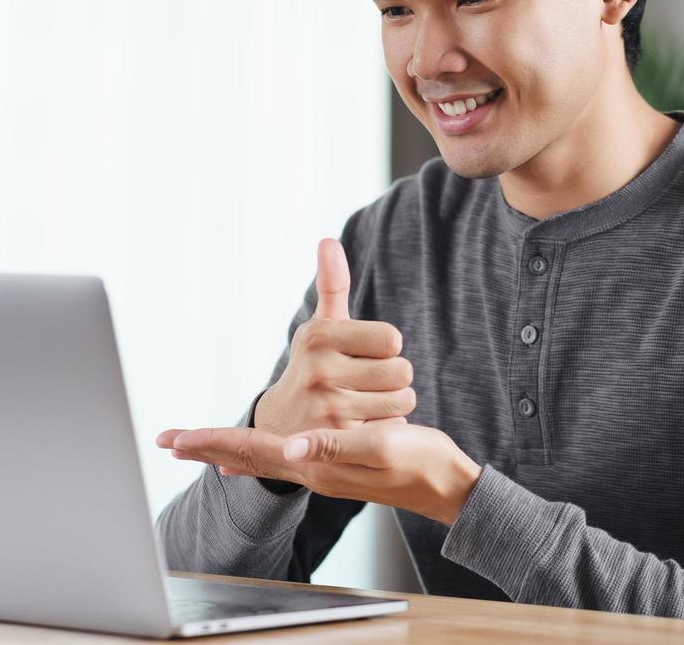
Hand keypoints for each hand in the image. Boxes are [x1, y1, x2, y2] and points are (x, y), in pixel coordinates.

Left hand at [157, 422, 482, 526]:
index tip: (173, 437)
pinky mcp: (331, 464)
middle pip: (246, 455)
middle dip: (206, 445)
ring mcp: (319, 470)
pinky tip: (247, 460)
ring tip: (196, 445)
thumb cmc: (419, 464)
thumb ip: (336, 446)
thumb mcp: (380, 448)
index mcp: (315, 464)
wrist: (444, 485)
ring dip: (226, 448)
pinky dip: (254, 456)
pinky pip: (278, 459)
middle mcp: (310, 470)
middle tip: (167, 439)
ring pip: (259, 457)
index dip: (210, 441)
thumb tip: (291, 447)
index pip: (250, 450)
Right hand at [252, 238, 414, 437]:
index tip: (364, 355)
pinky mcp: (341, 442)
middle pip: (402, 371)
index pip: (392, 338)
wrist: (280, 428)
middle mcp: (320, 371)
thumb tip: (328, 241)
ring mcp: (329, 409)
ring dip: (393, 403)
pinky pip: (392, 427)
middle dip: (392, 378)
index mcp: (320, 337)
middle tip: (367, 384)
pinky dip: (385, 428)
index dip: (385, 348)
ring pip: (402, 400)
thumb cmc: (312, 368)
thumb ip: (332, 286)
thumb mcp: (319, 328)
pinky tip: (362, 427)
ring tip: (365, 405)